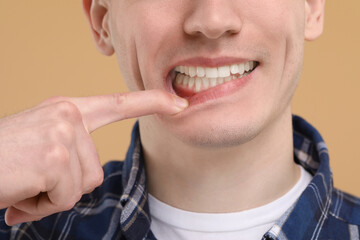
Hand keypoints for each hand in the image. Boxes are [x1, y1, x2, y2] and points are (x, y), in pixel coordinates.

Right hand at [0, 90, 187, 225]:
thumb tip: (75, 183)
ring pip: (81, 186)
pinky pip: (64, 198)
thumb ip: (67, 154)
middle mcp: (68, 115)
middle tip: (30, 180)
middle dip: (63, 186)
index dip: (151, 103)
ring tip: (23, 184)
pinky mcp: (55, 158)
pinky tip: (18, 193)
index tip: (178, 103)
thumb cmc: (2, 159)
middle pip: (94, 169)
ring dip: (50, 196)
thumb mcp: (39, 144)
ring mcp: (63, 134)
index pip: (117, 104)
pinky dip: (39, 207)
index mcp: (67, 110)